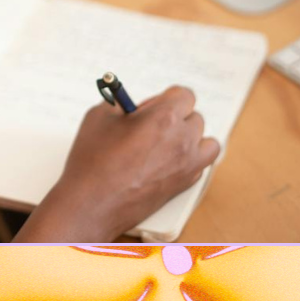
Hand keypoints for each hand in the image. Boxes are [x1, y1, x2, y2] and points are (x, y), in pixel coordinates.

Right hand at [14, 86, 220, 241]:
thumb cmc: (93, 162)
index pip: (185, 95)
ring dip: (192, 139)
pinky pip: (201, 165)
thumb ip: (120, 104)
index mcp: (164, 117)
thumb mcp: (99, 116)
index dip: (167, 98)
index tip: (152, 106)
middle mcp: (182, 140)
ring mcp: (187, 165)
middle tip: (150, 125)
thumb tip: (129, 104)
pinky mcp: (184, 185)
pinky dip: (190, 160)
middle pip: (195, 118)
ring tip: (168, 143)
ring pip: (207, 142)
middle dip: (175, 118)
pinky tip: (168, 161)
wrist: (92, 205)